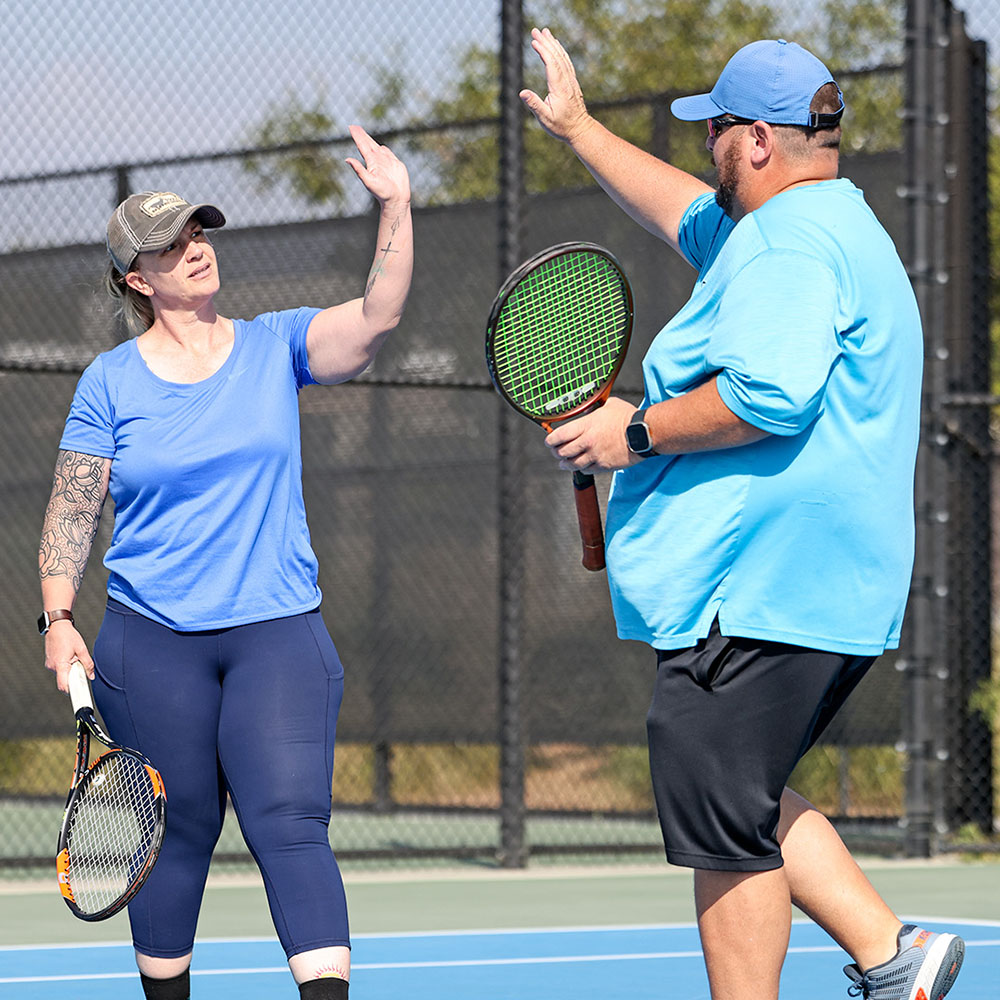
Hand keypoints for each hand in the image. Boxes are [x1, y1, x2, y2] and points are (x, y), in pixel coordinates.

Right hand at [44, 622, 94, 693]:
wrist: (57, 627)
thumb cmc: (68, 636)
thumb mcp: (82, 649)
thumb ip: (88, 664)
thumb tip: (91, 676)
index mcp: (60, 665)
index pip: (63, 685)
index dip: (72, 691)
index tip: (79, 695)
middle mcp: (53, 667)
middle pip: (64, 680)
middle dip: (74, 678)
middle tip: (81, 669)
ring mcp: (50, 665)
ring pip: (62, 675)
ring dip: (70, 671)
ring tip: (74, 658)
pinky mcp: (50, 662)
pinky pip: (60, 670)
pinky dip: (66, 667)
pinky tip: (70, 657)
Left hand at [345, 124, 410, 209]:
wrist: (397, 200)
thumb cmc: (383, 193)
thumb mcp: (369, 181)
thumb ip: (359, 170)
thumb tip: (347, 159)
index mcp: (371, 162)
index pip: (362, 146)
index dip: (357, 136)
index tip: (351, 127)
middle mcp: (377, 161)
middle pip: (368, 144)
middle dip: (361, 135)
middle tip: (354, 126)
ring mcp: (386, 162)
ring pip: (377, 147)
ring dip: (370, 140)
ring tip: (364, 135)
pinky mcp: (396, 165)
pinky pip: (388, 154)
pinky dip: (384, 150)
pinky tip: (380, 148)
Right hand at [519, 27, 592, 143]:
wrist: (580, 129)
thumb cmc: (561, 126)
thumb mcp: (545, 119)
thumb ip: (534, 105)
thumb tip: (522, 93)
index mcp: (559, 88)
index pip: (551, 64)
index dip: (543, 51)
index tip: (534, 41)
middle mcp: (566, 81)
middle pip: (556, 56)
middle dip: (546, 42)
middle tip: (535, 30)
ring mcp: (570, 80)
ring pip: (562, 57)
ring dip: (553, 43)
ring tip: (545, 32)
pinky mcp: (572, 82)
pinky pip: (566, 62)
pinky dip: (559, 51)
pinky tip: (556, 45)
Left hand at [544, 397, 639, 471]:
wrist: (644, 433)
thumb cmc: (629, 417)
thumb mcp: (609, 405)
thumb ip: (596, 408)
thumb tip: (591, 406)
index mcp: (586, 425)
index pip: (559, 436)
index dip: (550, 440)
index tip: (549, 441)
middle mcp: (587, 442)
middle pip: (563, 452)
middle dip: (556, 452)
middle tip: (555, 451)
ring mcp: (595, 455)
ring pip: (573, 464)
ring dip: (565, 464)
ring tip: (562, 464)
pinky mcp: (604, 466)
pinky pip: (588, 470)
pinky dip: (582, 469)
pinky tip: (580, 466)